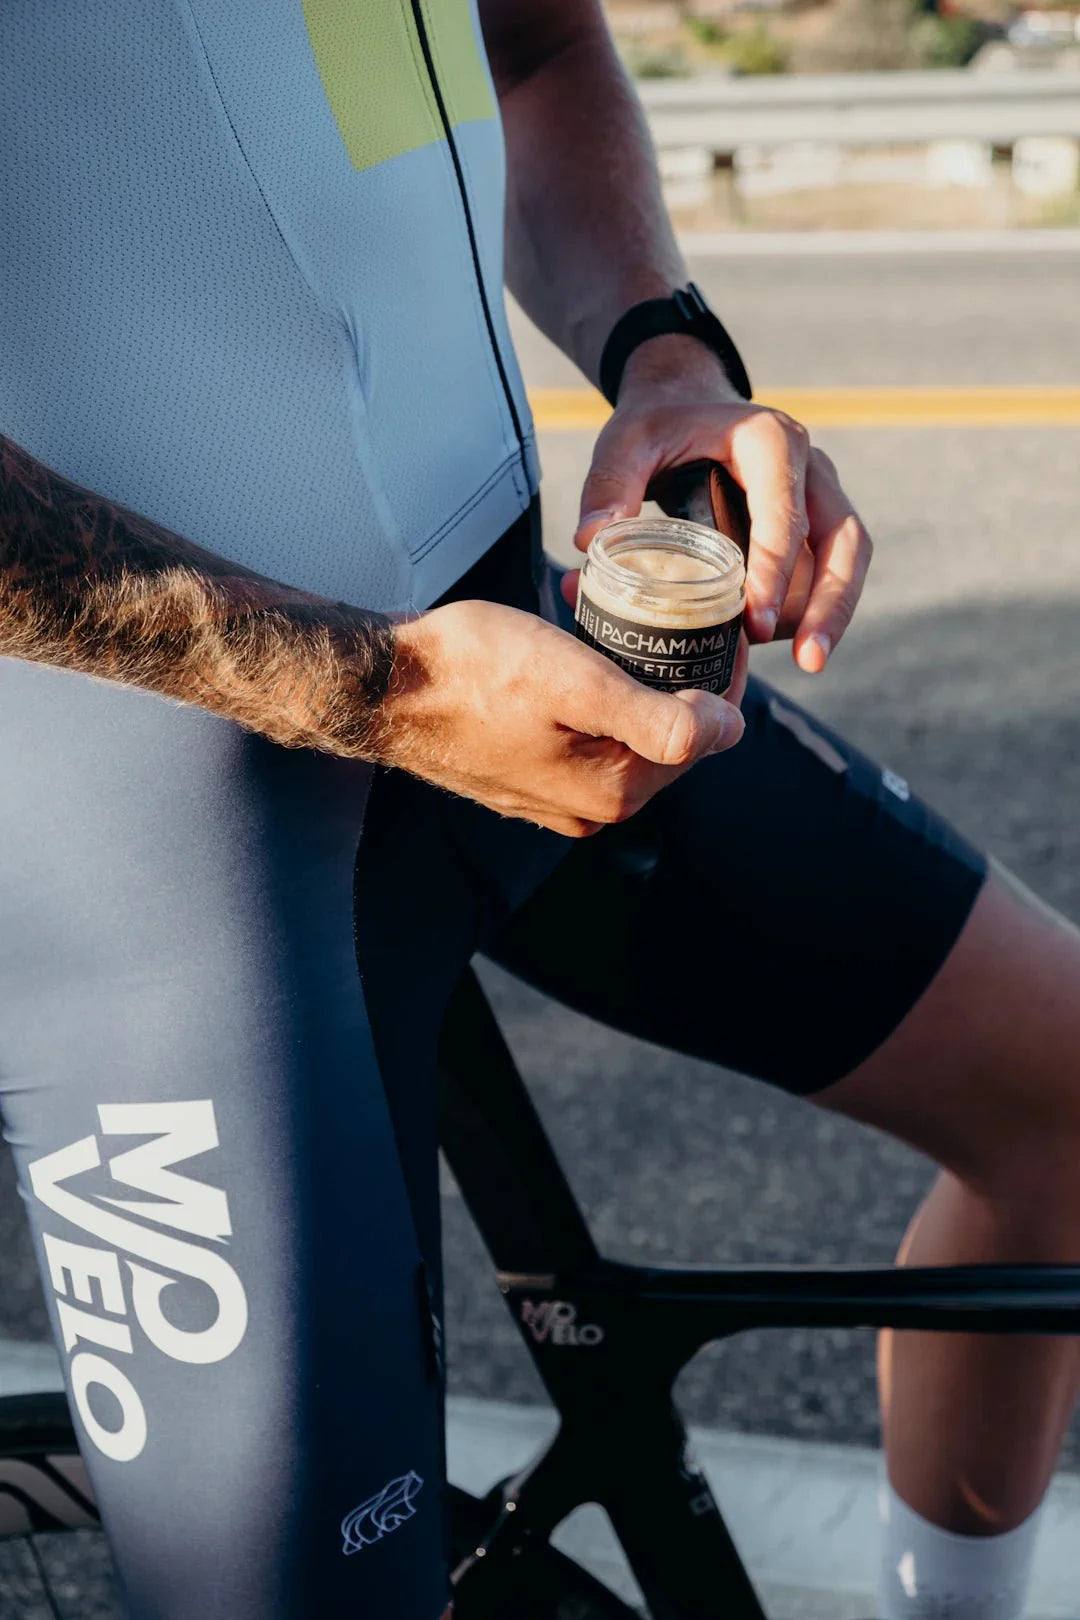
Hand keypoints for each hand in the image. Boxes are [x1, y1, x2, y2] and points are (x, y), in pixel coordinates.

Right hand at [375, 598, 745, 837]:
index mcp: (615, 790)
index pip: (706, 736)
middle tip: (672, 611)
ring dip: (635, 682)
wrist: (384, 688)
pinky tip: (579, 657)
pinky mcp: (527, 782)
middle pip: (668, 739)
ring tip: (622, 622)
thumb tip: (731, 731)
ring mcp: (556, 799)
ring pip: (626, 736)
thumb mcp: (577, 681)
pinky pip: (587, 741)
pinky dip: (595, 699)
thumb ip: (660, 718)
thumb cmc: (471, 671)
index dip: (720, 676)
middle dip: (677, 676)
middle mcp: (591, 808)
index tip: (716, 621)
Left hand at [573, 337, 872, 673]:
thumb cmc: (659, 424)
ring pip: (847, 560)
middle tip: (810, 661)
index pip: (785, 513)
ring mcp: (819, 495)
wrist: (685, 404)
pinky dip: (808, 607)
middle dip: (832, 604)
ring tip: (805, 661)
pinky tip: (779, 641)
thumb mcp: (628, 441)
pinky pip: (825, 570)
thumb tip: (589, 540)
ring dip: (831, 613)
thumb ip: (609, 485)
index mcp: (771, 441)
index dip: (773, 572)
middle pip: (844, 541)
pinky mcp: (814, 522)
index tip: (755, 622)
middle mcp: (809, 466)